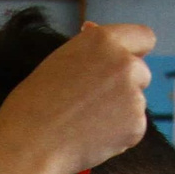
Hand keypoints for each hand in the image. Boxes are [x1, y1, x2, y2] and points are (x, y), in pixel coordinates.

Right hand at [0, 23, 157, 173]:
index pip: (143, 36)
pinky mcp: (136, 125)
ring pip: (136, 102)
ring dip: (120, 112)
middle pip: (141, 72)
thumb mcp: (61, 60)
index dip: (135, 50)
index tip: (126, 62)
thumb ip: (89, 50)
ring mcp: (134, 95)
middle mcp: (124, 63)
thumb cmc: (35, 103)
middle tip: (92, 102)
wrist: (30, 144)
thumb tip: (97, 29)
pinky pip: (134, 128)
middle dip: (125, 85)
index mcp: (103, 40)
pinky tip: (91, 137)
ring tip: (85, 122)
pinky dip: (118, 135)